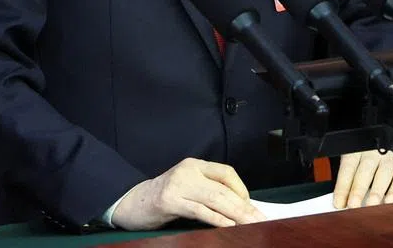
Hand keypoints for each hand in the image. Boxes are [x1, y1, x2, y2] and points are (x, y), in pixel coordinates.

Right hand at [111, 158, 267, 229]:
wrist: (131, 203)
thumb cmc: (163, 199)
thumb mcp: (188, 189)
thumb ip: (208, 192)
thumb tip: (240, 207)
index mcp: (194, 165)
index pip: (226, 172)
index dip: (241, 189)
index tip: (250, 206)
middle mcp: (187, 171)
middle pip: (223, 188)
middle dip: (245, 207)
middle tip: (261, 219)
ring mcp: (177, 184)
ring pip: (214, 199)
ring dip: (236, 214)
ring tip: (252, 224)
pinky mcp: (169, 200)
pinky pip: (199, 210)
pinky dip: (216, 219)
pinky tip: (229, 226)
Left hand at [332, 150, 392, 208]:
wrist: (388, 159)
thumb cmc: (366, 169)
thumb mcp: (354, 171)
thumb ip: (348, 186)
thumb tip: (341, 205)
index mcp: (356, 152)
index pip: (347, 168)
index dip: (343, 187)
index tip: (339, 204)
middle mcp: (372, 153)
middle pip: (364, 171)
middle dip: (358, 190)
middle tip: (353, 205)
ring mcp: (389, 159)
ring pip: (383, 174)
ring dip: (376, 192)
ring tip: (371, 206)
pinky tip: (388, 202)